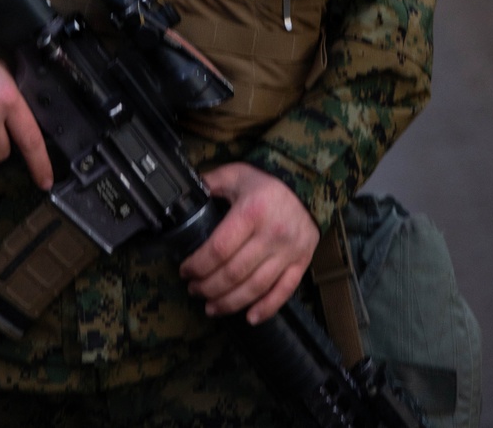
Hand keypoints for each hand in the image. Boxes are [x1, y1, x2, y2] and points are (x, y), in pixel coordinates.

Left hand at [179, 164, 318, 324]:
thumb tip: (185, 193)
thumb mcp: (236, 174)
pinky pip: (284, 291)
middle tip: (194, 290)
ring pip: (255, 287)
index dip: (198, 265)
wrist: (307, 185)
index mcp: (252, 211)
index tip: (185, 271)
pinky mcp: (302, 262)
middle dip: (208, 287)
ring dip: (230, 302)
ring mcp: (289, 251)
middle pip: (234, 272)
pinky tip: (249, 318)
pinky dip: (267, 308)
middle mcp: (271, 234)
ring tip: (211, 307)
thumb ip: (210, 183)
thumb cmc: (267, 181)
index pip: (219, 249)